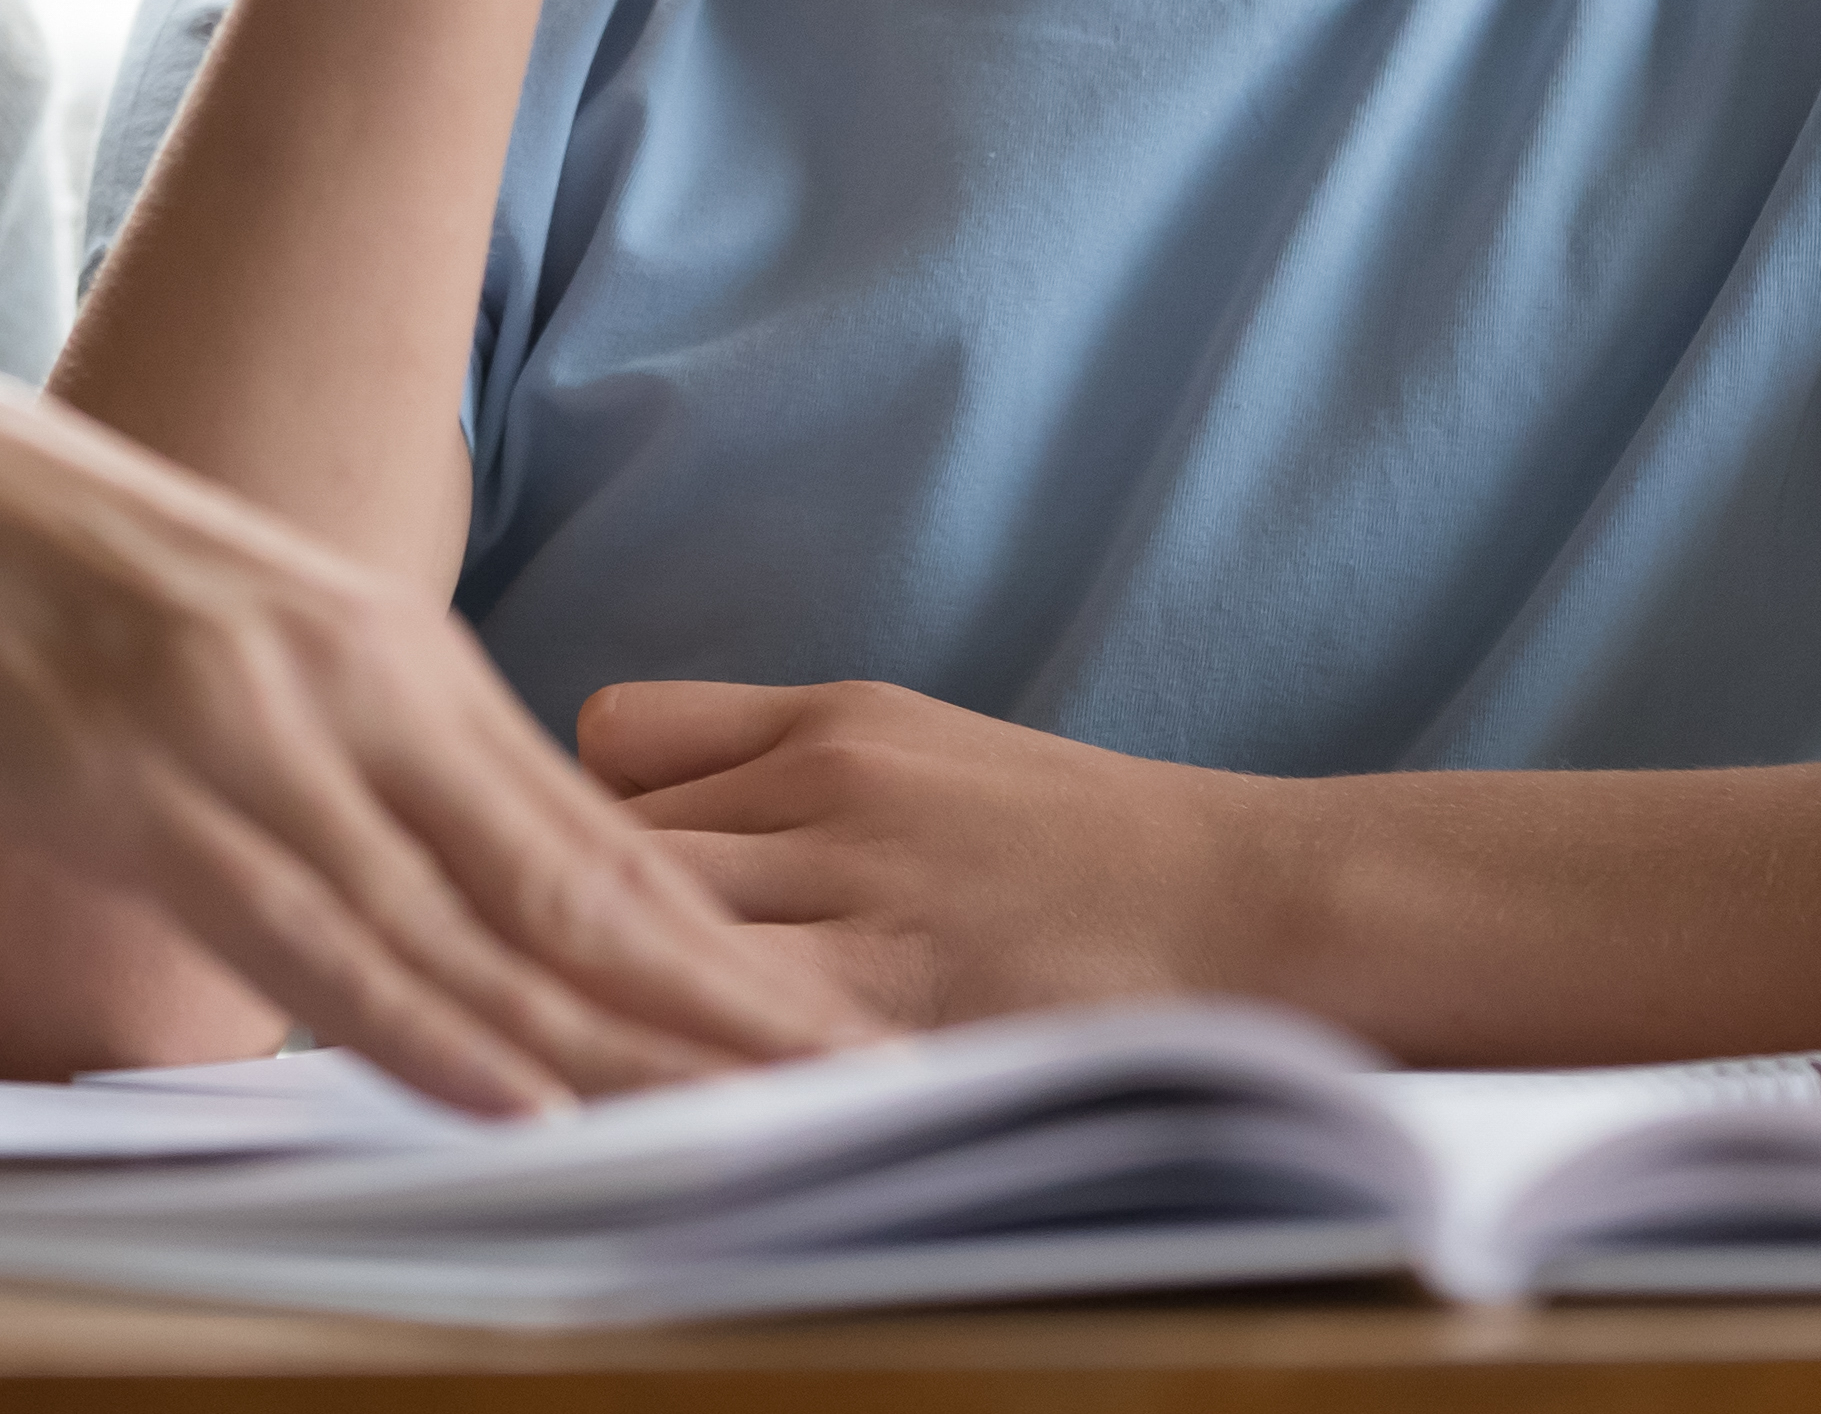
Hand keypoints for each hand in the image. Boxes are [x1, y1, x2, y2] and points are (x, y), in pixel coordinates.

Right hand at [0, 321, 859, 1110]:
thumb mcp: (206, 656)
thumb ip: (318, 755)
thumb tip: (395, 876)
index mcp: (373, 651)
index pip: (584, 833)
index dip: (715, 946)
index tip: (829, 1029)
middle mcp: (345, 684)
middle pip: (574, 882)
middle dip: (727, 1007)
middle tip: (871, 1094)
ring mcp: (248, 730)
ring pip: (472, 925)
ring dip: (621, 1045)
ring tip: (758, 1124)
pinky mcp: (138, 780)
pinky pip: (309, 933)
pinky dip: (424, 1028)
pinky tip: (517, 1099)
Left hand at [578, 678, 1271, 1031]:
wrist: (1259, 911)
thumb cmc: (1088, 851)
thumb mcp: (922, 749)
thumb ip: (776, 765)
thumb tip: (620, 796)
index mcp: (836, 723)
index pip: (616, 743)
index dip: (580, 812)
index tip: (586, 871)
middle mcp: (834, 793)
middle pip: (604, 837)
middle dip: (569, 907)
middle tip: (561, 973)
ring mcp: (864, 904)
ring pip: (645, 931)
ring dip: (609, 991)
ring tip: (594, 1044)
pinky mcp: (895, 1012)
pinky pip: (727, 1033)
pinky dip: (680, 1062)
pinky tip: (670, 1098)